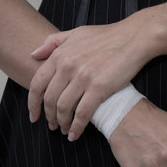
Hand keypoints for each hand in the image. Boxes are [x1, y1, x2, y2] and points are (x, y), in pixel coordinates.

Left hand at [28, 19, 152, 139]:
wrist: (134, 38)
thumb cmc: (108, 36)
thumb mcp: (76, 33)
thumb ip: (53, 42)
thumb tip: (33, 54)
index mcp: (60, 55)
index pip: (37, 84)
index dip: (32, 104)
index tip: (34, 115)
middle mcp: (67, 66)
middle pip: (49, 99)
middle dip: (48, 117)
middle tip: (52, 126)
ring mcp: (83, 77)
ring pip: (63, 108)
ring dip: (62, 123)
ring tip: (64, 130)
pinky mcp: (99, 88)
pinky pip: (82, 113)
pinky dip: (76, 127)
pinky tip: (75, 134)